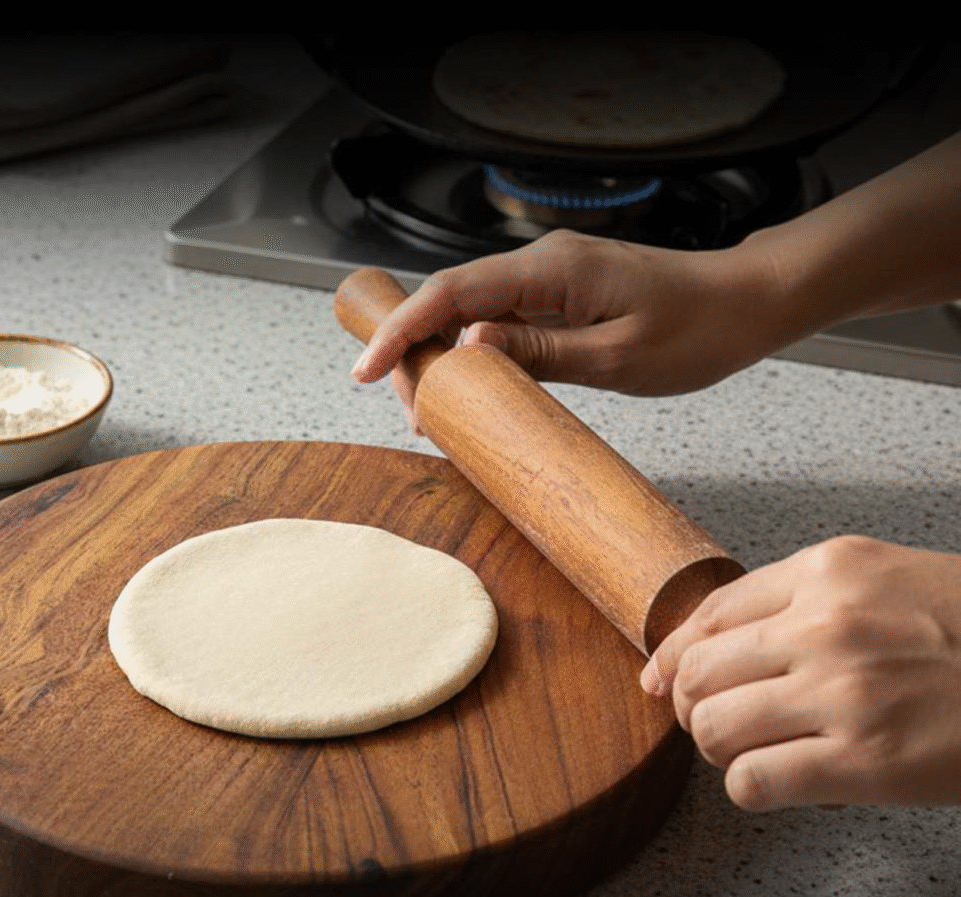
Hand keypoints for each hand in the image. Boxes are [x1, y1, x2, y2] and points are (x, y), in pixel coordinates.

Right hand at [351, 227, 791, 408]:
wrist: (748, 304)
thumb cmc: (698, 330)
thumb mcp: (617, 356)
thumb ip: (539, 352)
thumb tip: (468, 347)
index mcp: (552, 270)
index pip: (452, 293)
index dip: (402, 330)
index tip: (367, 369)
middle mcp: (543, 264)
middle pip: (450, 299)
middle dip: (415, 351)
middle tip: (412, 412)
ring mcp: (551, 278)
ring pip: (471, 310)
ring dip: (442, 355)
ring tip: (432, 409)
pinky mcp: (562, 296)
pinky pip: (501, 319)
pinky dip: (475, 352)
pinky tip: (471, 386)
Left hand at [640, 536, 960, 810]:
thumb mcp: (889, 582)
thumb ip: (799, 602)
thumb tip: (696, 650)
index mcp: (828, 572)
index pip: (707, 615)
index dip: (671, 655)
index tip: (661, 680)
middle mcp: (825, 625)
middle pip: (697, 674)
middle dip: (694, 708)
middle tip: (718, 724)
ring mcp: (844, 693)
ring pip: (712, 729)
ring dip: (721, 750)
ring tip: (755, 752)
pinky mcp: (865, 761)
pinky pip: (752, 782)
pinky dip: (751, 789)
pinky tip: (781, 783)